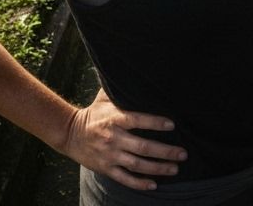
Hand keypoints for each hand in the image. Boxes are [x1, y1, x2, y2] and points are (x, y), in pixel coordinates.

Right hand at [61, 87, 185, 190]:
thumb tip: (137, 69)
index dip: (156, 123)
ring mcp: (110, 156)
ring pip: (137, 165)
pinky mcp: (105, 169)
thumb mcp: (105, 97)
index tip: (173, 125)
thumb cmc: (94, 112)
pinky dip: (139, 183)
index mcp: (115, 118)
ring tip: (175, 168)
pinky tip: (153, 185)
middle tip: (183, 153)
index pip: (138, 120)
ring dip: (157, 168)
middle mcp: (113, 138)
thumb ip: (121, 86)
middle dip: (165, 151)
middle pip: (143, 146)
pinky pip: (124, 178)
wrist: (69, 134)